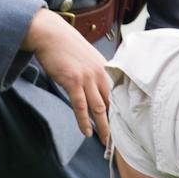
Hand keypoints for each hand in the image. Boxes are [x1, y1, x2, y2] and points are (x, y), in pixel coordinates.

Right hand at [22, 8, 111, 143]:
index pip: (119, 93)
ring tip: (105, 142)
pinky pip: (80, 106)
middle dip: (117, 123)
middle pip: (112, 103)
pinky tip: (87, 132)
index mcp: (106, 68)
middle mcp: (100, 73)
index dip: (123, 111)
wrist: (51, 34)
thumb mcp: (89, 57)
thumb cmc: (68, 46)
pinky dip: (84, 121)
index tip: (127, 126)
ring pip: (99, 108)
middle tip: (120, 140)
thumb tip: (102, 88)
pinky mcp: (73, 81)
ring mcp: (87, 78)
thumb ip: (98, 72)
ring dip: (103, 127)